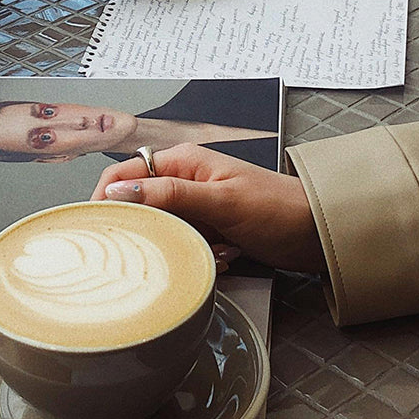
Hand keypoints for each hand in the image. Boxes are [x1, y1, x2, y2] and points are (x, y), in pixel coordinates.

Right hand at [90, 143, 325, 273]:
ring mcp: (197, 208)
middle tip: (160, 247)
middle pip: (139, 206)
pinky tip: (225, 256)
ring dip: (179, 245)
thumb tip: (120, 193)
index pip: (124, 175)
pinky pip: (184, 245)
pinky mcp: (209, 230)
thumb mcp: (221, 200)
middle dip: (149, 230)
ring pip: (162, 230)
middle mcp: (185, 181)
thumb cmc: (278, 209)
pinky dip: (199, 255)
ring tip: (210, 250)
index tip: (100, 227)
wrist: (318, 234)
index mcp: (183, 162)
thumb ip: (170, 195)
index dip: (106, 199)